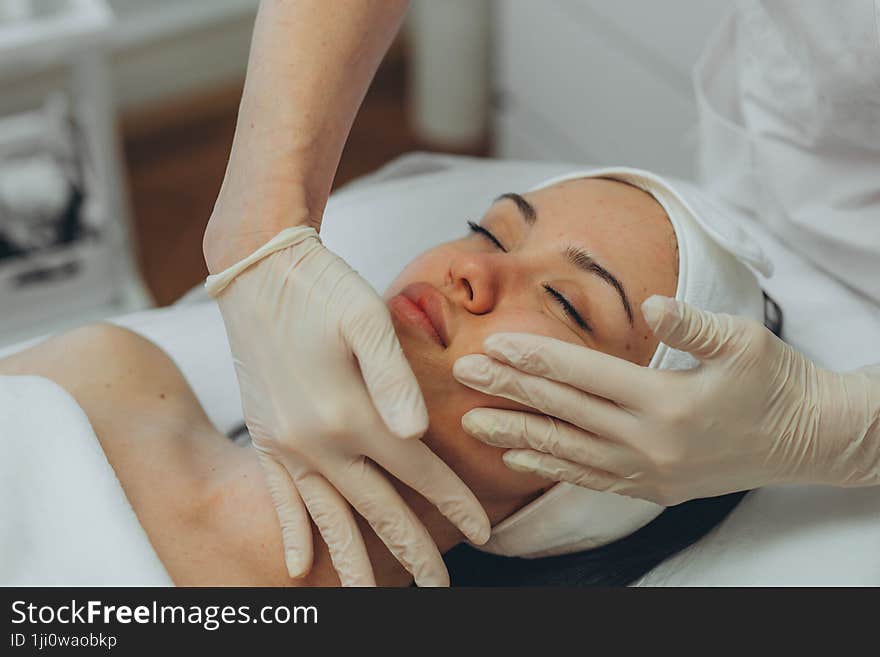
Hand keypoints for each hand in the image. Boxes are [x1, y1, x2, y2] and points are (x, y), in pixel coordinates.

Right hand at [208, 227, 489, 585]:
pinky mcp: (263, 436)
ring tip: (368, 598)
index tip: (482, 534)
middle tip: (438, 588)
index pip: (416, 473)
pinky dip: (291, 533)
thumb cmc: (322, 287)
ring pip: (328, 517)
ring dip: (352, 561)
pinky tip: (297, 566)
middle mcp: (317, 441)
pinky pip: (279, 498)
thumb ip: (393, 378)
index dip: (453, 504)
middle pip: (376, 509)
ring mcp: (286, 444)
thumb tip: (418, 435)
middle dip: (412, 552)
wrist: (255, 270)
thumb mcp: (366, 317)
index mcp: (351, 413)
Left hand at [453, 295, 879, 505]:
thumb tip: (650, 303)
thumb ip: (691, 323)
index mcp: (668, 402)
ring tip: (473, 423)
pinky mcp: (653, 488)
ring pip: (568, 453)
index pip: (584, 375)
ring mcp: (650, 472)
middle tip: (464, 374)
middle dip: (510, 391)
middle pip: (564, 413)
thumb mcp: (743, 340)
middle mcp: (651, 443)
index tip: (494, 343)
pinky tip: (519, 460)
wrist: (809, 439)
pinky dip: (552, 469)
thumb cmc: (777, 381)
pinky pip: (590, 480)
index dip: (536, 358)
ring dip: (516, 436)